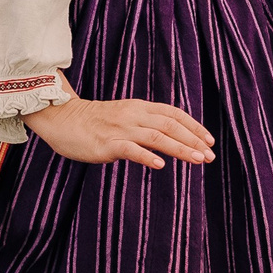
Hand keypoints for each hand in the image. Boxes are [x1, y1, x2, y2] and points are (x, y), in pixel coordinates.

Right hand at [24, 95, 214, 167]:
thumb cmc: (94, 122)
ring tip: (197, 160)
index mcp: (139, 108)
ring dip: (180, 148)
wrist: (62, 119)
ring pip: (156, 137)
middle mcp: (134, 115)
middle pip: (170, 125)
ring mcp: (120, 129)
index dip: (194, 126)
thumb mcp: (124, 116)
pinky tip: (160, 165)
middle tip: (210, 156)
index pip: (174, 114)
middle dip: (193, 140)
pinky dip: (146, 156)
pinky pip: (130, 149)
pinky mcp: (107, 143)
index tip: (210, 141)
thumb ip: (145, 124)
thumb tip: (168, 139)